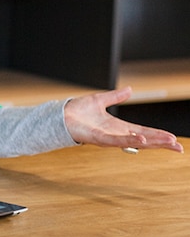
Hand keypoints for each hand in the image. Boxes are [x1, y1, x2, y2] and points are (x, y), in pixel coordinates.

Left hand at [64, 87, 183, 152]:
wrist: (60, 115)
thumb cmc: (77, 111)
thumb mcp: (100, 100)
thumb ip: (116, 96)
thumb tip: (129, 89)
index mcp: (118, 126)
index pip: (143, 132)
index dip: (158, 135)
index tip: (173, 139)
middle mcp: (115, 134)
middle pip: (144, 140)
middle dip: (160, 143)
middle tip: (177, 146)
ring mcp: (108, 138)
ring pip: (134, 142)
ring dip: (151, 142)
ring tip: (167, 142)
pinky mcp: (98, 138)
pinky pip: (117, 141)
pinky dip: (130, 141)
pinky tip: (142, 140)